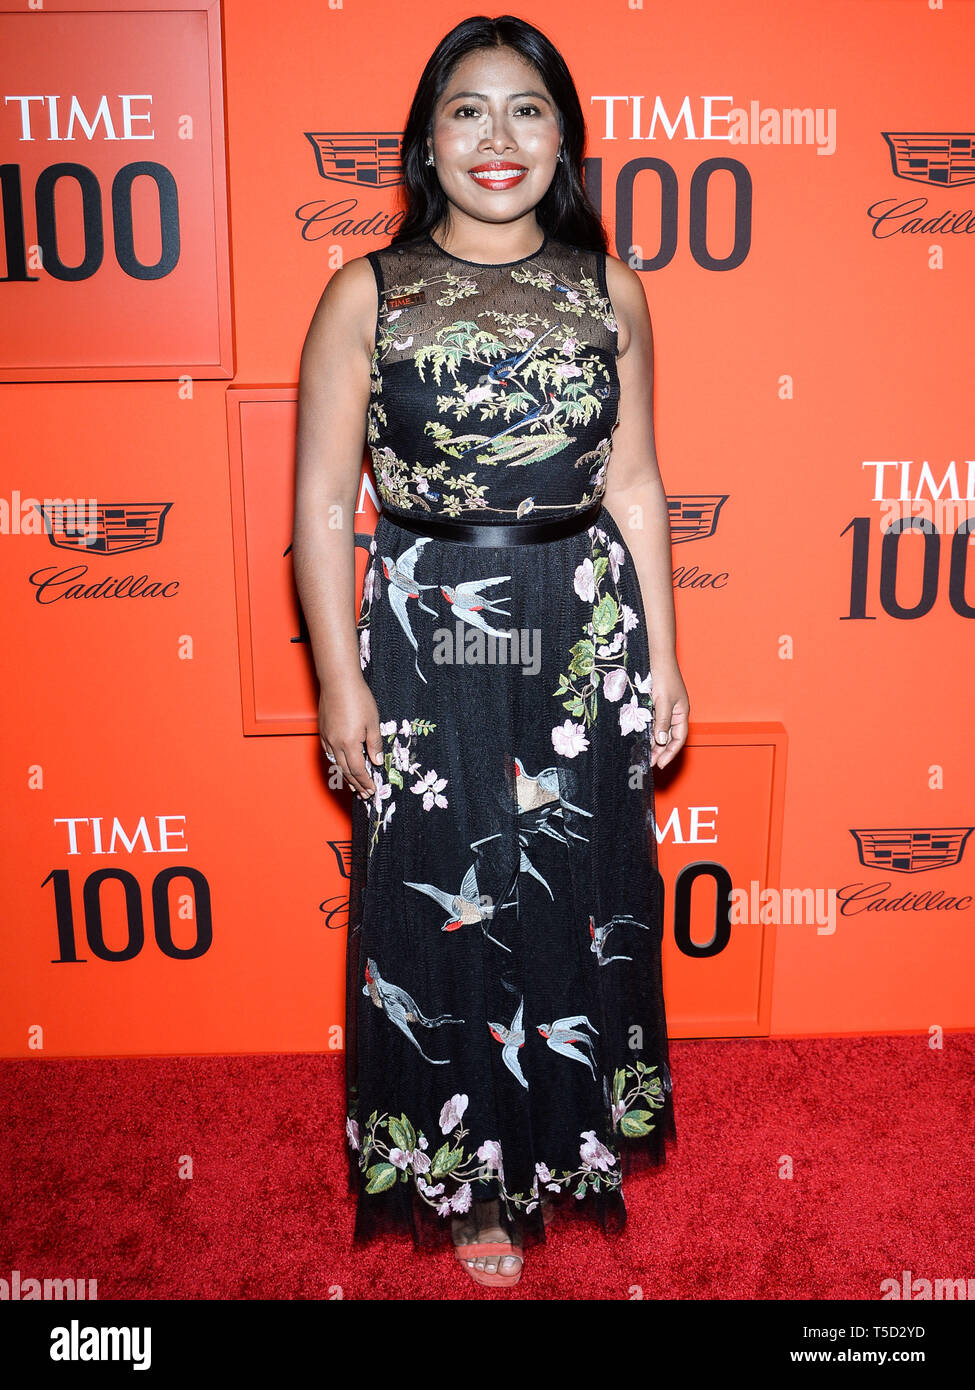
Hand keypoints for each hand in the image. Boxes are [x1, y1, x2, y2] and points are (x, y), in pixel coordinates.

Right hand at [319, 678, 382, 800]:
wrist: (338, 681)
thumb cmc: (359, 699)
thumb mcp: (373, 722)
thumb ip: (374, 744)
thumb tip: (376, 762)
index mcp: (350, 743)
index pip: (359, 770)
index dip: (366, 782)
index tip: (372, 790)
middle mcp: (336, 744)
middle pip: (346, 770)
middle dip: (357, 784)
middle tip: (364, 794)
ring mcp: (327, 738)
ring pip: (336, 763)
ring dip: (346, 776)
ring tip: (354, 785)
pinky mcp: (323, 731)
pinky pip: (329, 753)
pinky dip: (336, 763)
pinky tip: (341, 764)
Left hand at [648, 658, 688, 769]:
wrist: (656, 655)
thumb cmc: (663, 675)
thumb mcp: (663, 700)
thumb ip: (662, 721)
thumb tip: (661, 741)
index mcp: (681, 712)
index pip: (679, 738)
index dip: (670, 752)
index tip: (660, 764)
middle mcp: (674, 712)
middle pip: (669, 737)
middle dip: (660, 751)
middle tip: (648, 763)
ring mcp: (664, 708)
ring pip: (659, 730)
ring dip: (652, 743)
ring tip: (642, 755)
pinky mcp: (654, 703)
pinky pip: (652, 722)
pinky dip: (647, 731)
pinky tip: (639, 738)